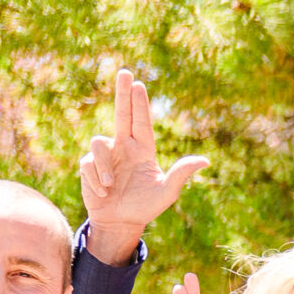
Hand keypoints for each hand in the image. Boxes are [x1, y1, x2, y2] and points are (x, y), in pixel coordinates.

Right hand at [76, 66, 205, 266]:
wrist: (121, 222)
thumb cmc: (145, 206)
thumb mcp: (167, 192)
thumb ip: (181, 175)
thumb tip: (205, 160)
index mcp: (143, 149)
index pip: (142, 122)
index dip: (140, 103)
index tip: (139, 84)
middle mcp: (124, 146)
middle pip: (121, 113)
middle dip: (122, 93)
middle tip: (125, 72)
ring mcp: (105, 155)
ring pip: (98, 143)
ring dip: (104, 166)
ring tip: (112, 186)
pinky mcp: (89, 166)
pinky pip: (88, 164)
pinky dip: (96, 179)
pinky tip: (103, 193)